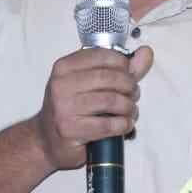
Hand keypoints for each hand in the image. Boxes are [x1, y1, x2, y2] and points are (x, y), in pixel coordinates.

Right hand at [33, 45, 153, 171]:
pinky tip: (124, 125)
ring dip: (129, 107)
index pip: (103, 56)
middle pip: (109, 78)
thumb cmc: (71, 108)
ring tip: (130, 111)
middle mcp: (61, 84)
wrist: (45, 140)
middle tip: (134, 94)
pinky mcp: (71, 130)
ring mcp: (64, 108)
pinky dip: (123, 125)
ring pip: (111, 101)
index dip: (123, 65)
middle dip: (129, 86)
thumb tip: (146, 52)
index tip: (129, 74)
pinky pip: (108, 125)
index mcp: (64, 67)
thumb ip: (120, 68)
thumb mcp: (89, 83)